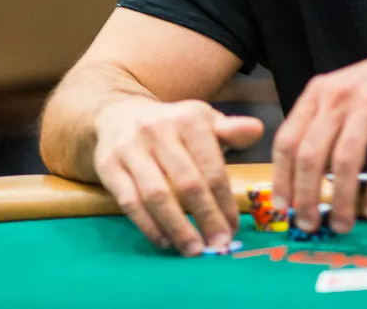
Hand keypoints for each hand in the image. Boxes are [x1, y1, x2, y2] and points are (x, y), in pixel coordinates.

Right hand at [92, 98, 263, 255]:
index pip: (212, 166)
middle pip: (187, 182)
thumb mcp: (203, 122)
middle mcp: (158, 129)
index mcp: (189, 117)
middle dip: (206, 217)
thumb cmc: (173, 127)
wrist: (119, 116)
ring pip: (156, 195)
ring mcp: (130, 147)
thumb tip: (258, 130)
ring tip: (193, 250)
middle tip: (218, 244)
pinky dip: (148, 226)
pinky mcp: (108, 166)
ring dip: (177, 227)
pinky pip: (130, 202)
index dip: (224, 201)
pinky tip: (164, 241)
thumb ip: (231, 131)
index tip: (233, 227)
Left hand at [272, 33, 366, 234]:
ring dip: (341, 199)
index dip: (281, 177)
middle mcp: (338, 96)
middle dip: (306, 196)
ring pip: (344, 160)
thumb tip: (303, 180)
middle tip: (309, 224)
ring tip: (342, 224)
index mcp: (318, 93)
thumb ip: (324, 127)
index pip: (287, 139)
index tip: (282, 206)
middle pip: (310, 154)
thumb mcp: (345, 95)